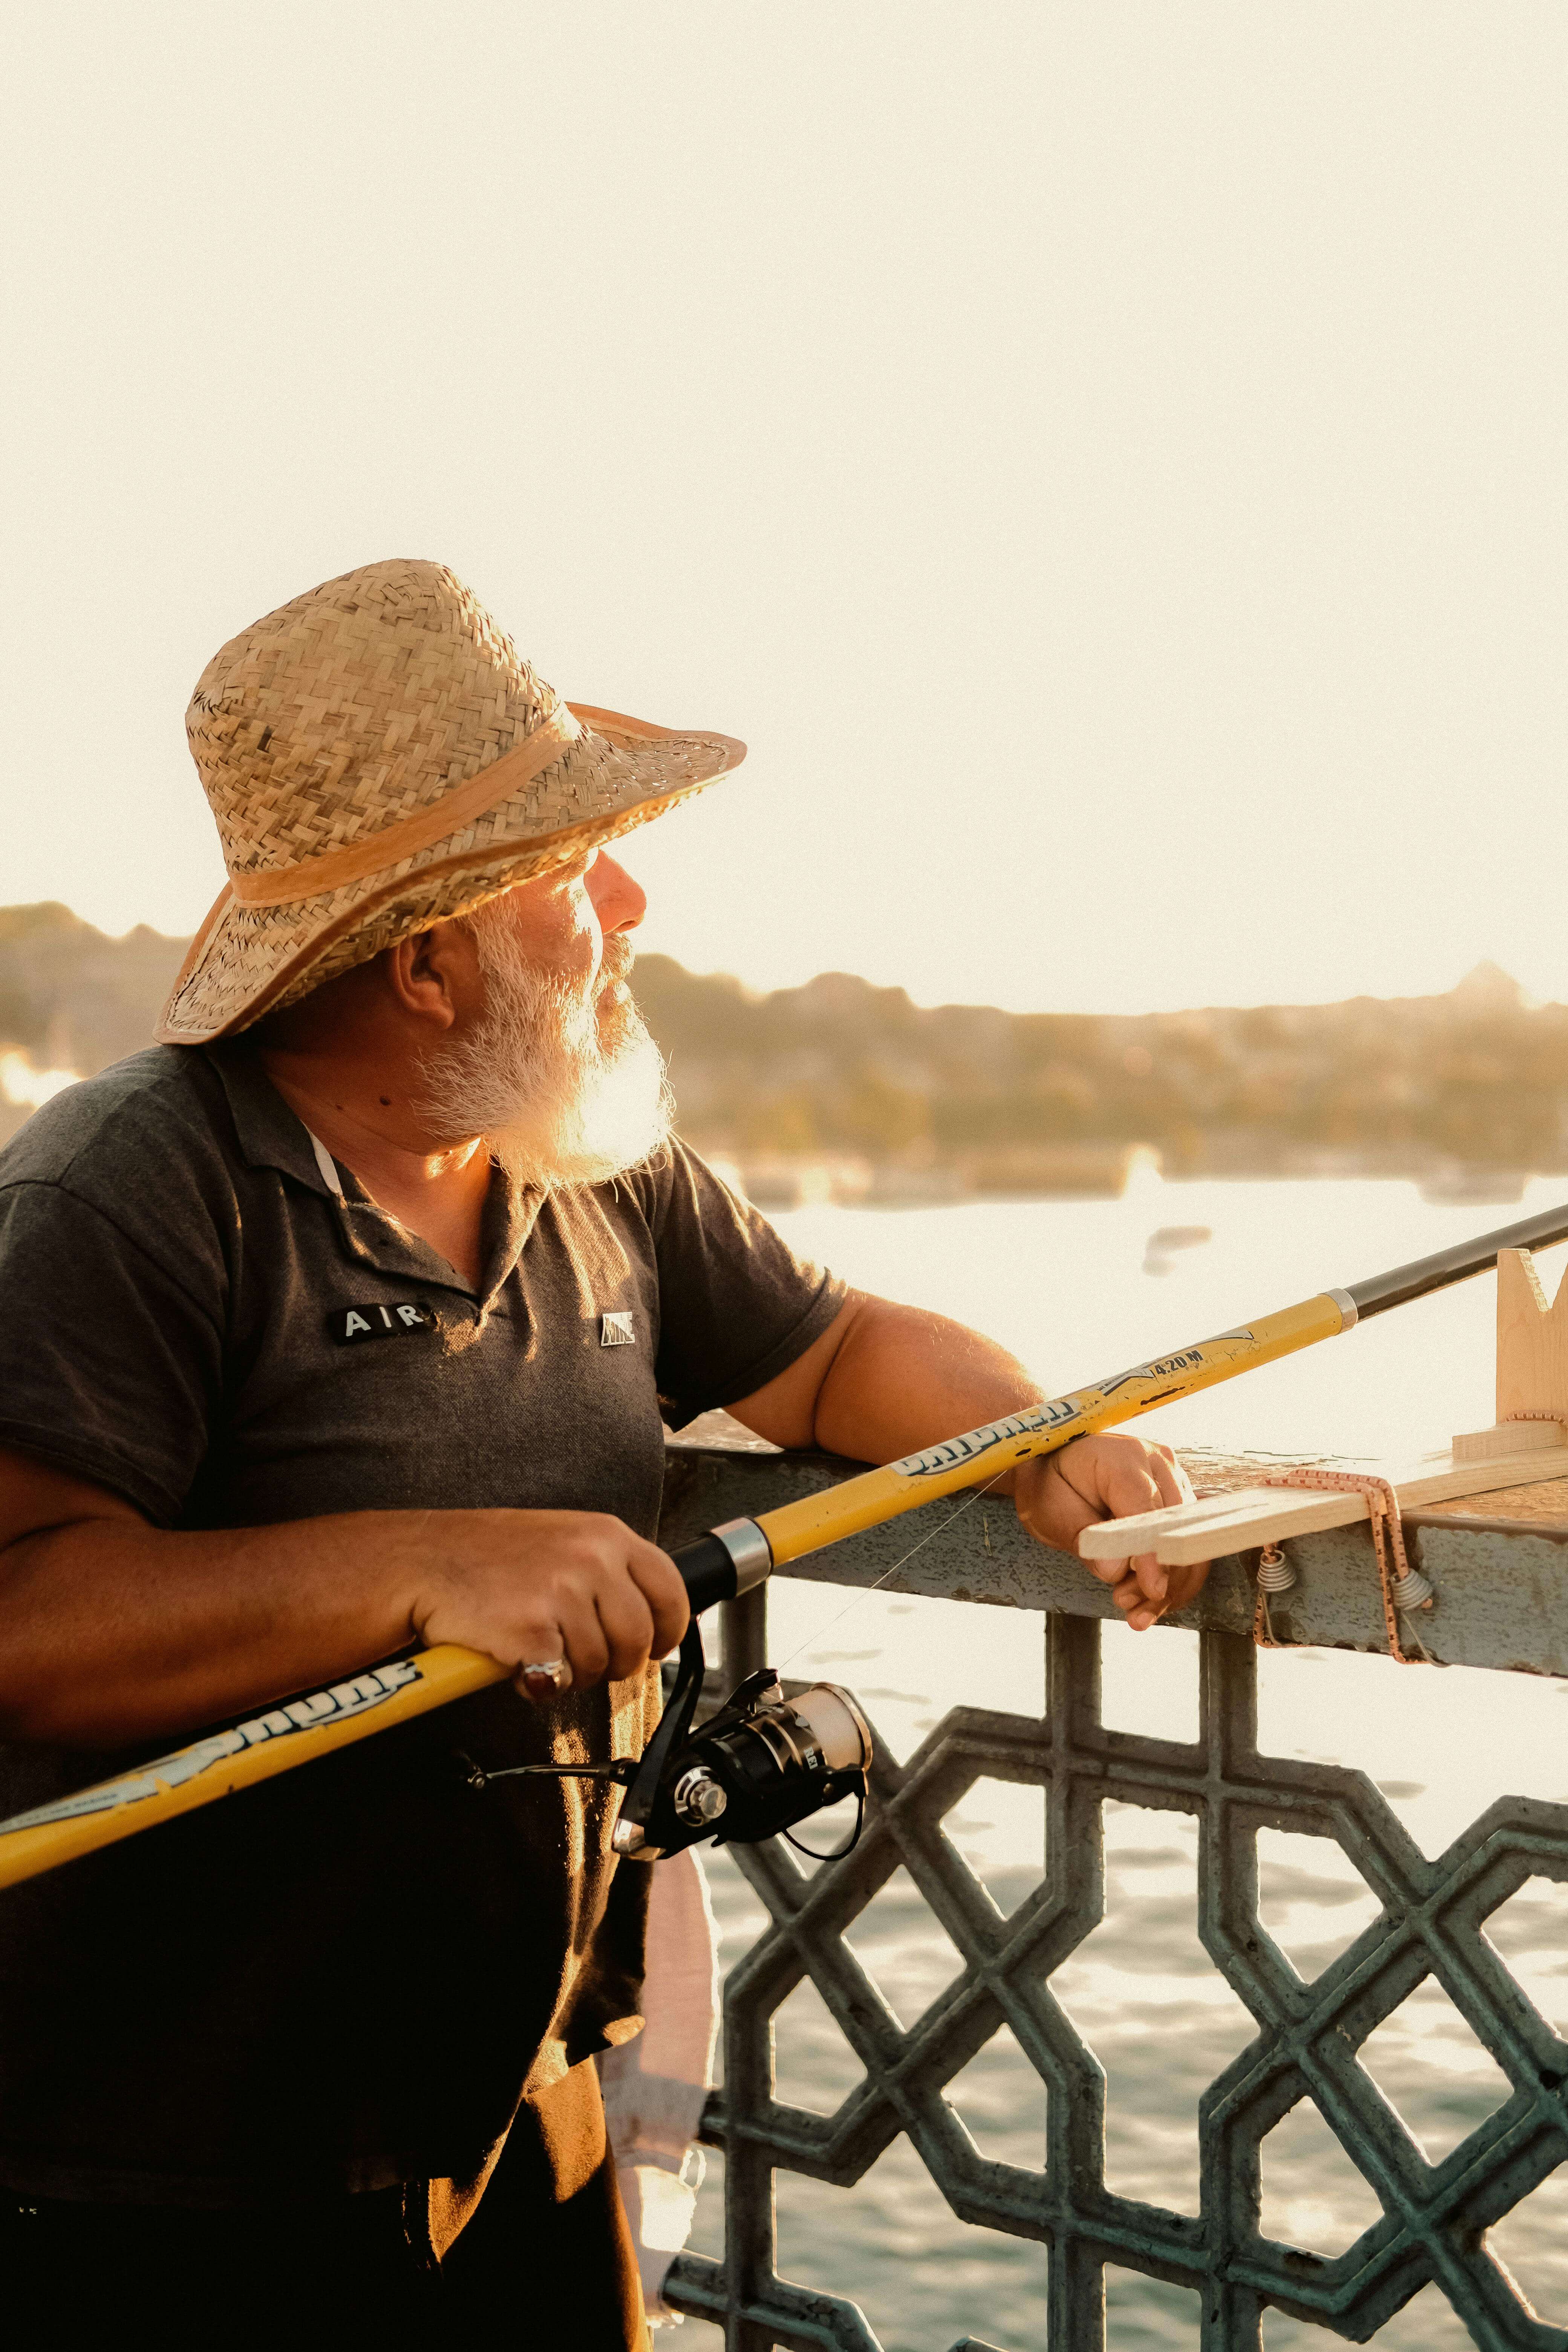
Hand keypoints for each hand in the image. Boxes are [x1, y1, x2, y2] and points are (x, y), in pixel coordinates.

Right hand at [409, 1509, 689, 1696]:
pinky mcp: (533, 1631)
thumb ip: (607, 1570)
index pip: (671, 1591)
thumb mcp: (562, 1540)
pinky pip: (558, 1681)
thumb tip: (646, 1616)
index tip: (656, 1646)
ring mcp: (563, 1594)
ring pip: (599, 1666)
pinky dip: (538, 1683)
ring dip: (572, 1673)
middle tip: (584, 1660)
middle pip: (638, 1639)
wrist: (421, 1562)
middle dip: (617, 1663)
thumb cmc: (486, 1556)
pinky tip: (515, 1659)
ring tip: (539, 1649)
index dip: (668, 1630)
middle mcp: (592, 1559)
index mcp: (606, 1534)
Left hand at [1012, 1434, 1208, 1630]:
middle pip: (1174, 1529)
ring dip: (1169, 1584)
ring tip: (1136, 1611)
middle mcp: (1157, 1462)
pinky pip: (1187, 1543)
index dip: (1152, 1553)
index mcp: (1122, 1456)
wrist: (1057, 1469)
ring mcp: (1173, 1479)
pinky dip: (1174, 1577)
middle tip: (1128, 1605)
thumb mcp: (1051, 1511)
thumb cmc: (1052, 1486)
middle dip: (1158, 1576)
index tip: (1152, 1589)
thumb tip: (1115, 1570)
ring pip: (1187, 1540)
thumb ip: (1081, 1537)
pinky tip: (1150, 1600)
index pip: (1145, 1508)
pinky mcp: (1178, 1499)